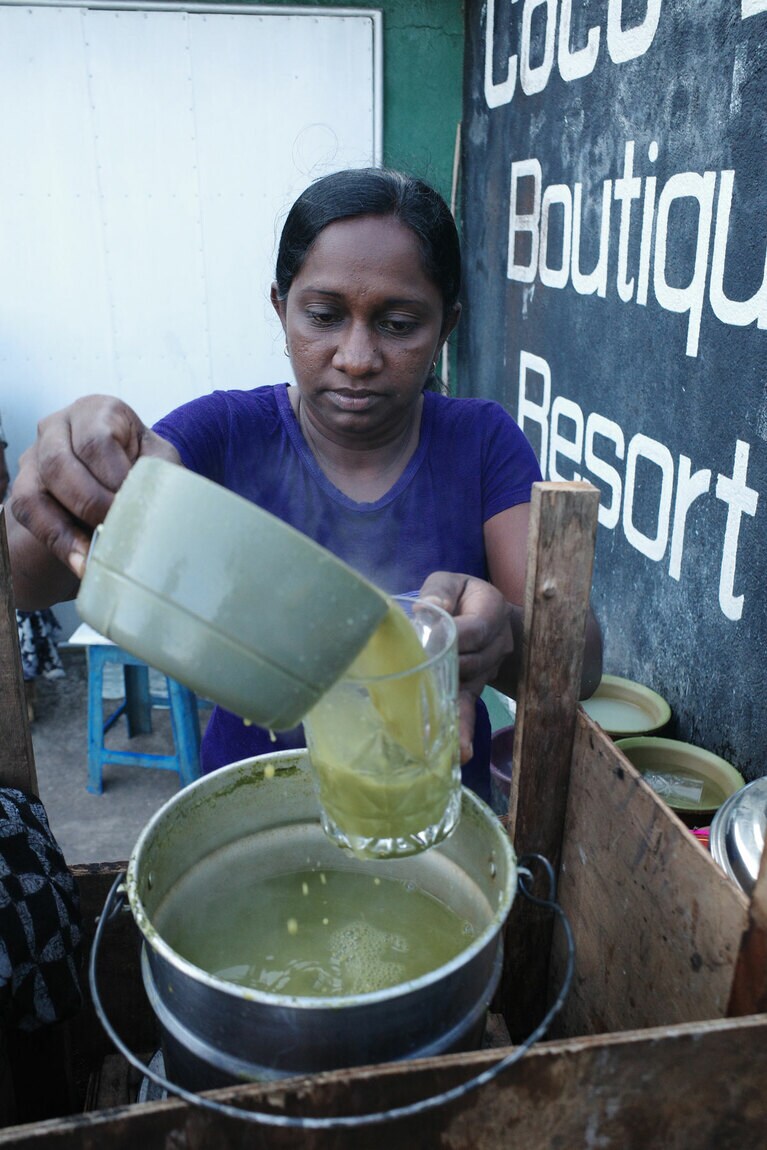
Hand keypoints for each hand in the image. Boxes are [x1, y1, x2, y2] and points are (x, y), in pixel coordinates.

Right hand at [9, 395, 179, 578]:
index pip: (97, 440)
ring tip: (97, 554)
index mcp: (99, 411)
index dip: (115, 478)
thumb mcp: (159, 462)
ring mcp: (35, 455)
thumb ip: (162, 474)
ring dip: (68, 528)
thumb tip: (164, 509)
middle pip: (60, 463)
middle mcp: (59, 425)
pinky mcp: (23, 486)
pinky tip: (80, 561)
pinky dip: (55, 540)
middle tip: (118, 529)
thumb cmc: (141, 466)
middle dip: (90, 504)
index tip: (134, 504)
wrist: (115, 483)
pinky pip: (28, 514)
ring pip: (35, 490)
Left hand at [419, 572, 515, 763]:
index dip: (455, 635)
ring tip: (422, 706)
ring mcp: (487, 670)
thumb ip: (439, 592)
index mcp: (492, 610)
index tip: (427, 641)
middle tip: (414, 669)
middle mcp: (497, 643)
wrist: (484, 616)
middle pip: (472, 660)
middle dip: (444, 665)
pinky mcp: (474, 689)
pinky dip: (463, 730)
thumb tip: (426, 609)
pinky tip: (461, 753)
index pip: (476, 628)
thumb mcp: (450, 583)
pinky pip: (468, 708)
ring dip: (444, 689)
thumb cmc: (459, 596)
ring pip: (468, 683)